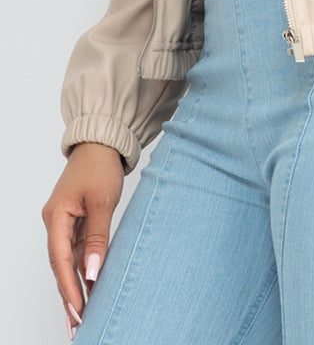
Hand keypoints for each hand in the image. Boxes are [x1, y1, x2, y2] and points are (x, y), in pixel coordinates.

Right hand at [42, 142, 123, 334]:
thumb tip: (92, 271)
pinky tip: (89, 288)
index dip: (68, 288)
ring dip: (75, 286)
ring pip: (68, 261)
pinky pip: (76, 252)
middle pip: (60, 266)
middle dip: (69, 295)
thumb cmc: (100, 167)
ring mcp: (65, 223)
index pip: (60, 260)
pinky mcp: (76, 222)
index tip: (77, 310)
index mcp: (56, 217)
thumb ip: (98, 237)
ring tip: (83, 314)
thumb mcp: (102, 201)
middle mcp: (56, 223)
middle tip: (78, 323)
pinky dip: (82, 270)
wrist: (102, 144)